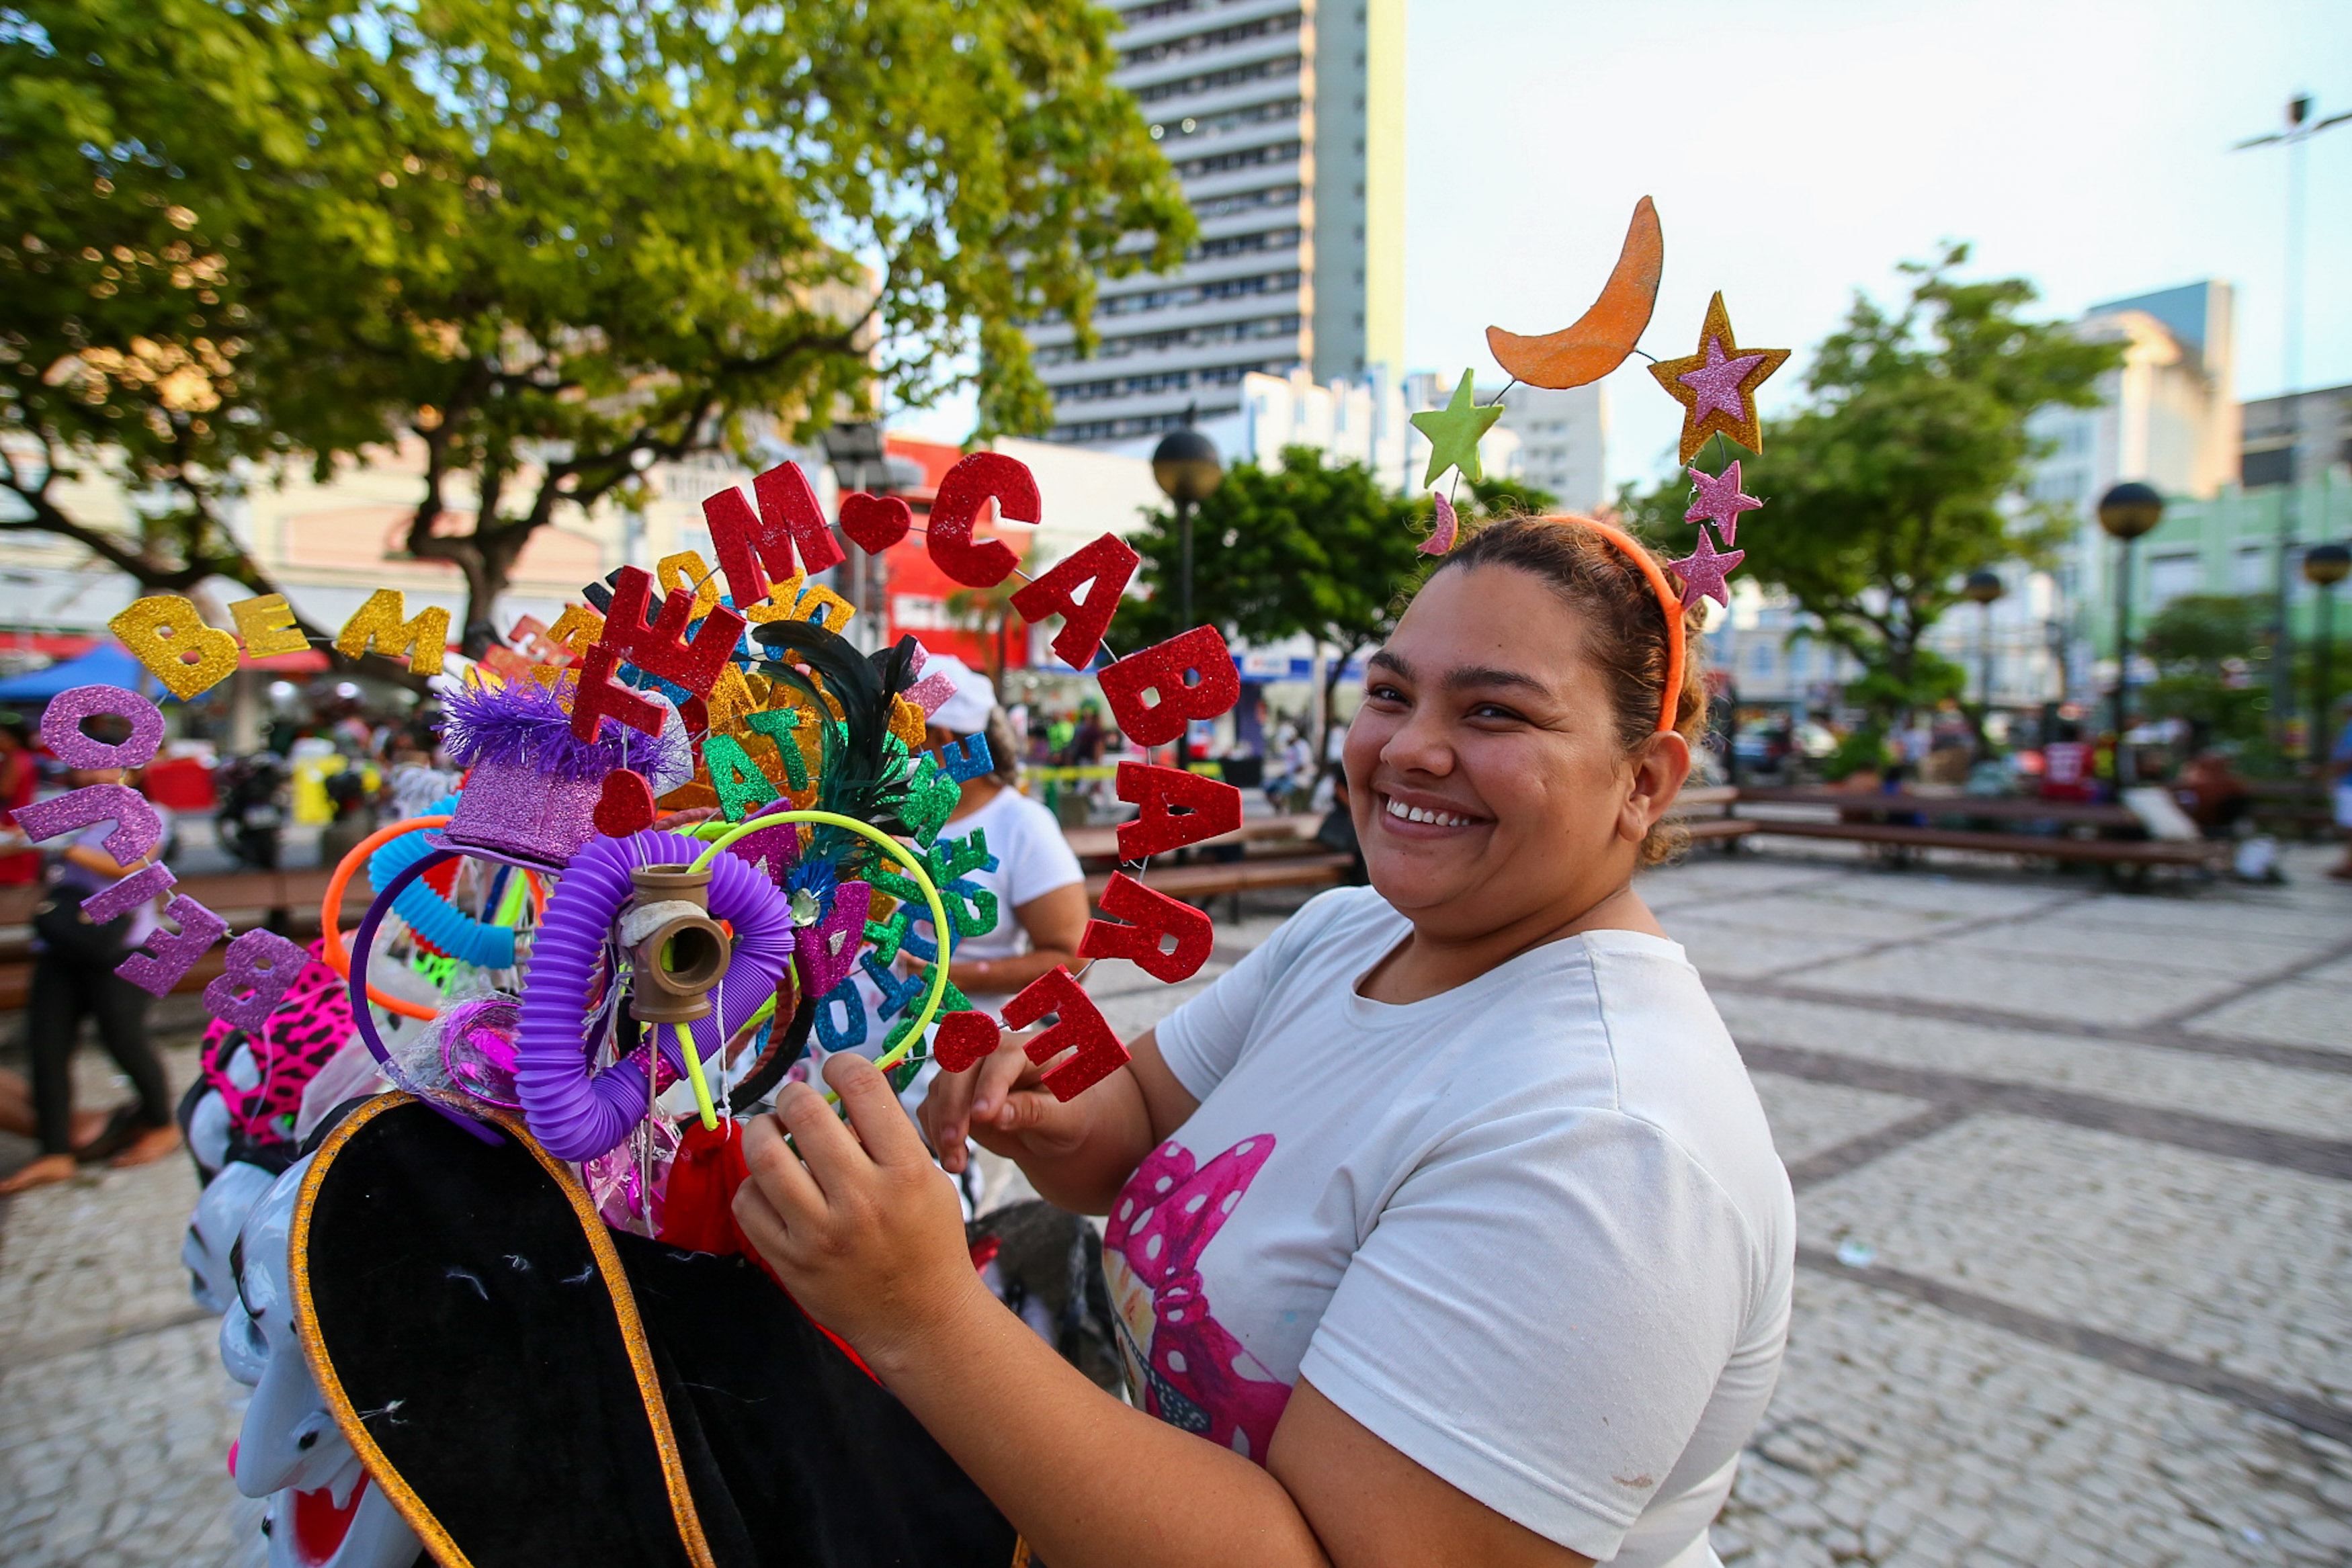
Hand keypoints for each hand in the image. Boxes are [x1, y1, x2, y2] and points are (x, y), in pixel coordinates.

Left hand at [733, 1053, 983, 1368]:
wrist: (921, 1319)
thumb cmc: (928, 1241)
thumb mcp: (929, 1180)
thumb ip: (887, 1138)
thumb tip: (836, 1095)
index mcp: (905, 1171)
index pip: (862, 1087)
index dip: (842, 1064)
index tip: (836, 1069)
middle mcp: (861, 1199)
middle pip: (803, 1111)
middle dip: (794, 1096)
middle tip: (797, 1103)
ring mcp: (819, 1234)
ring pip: (764, 1154)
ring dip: (763, 1131)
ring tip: (773, 1133)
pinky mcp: (789, 1262)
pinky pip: (747, 1203)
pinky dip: (754, 1184)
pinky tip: (772, 1185)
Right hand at [918, 1028, 1092, 1175]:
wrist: (1054, 1129)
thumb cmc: (1068, 1118)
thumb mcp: (1064, 1119)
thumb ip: (1034, 1111)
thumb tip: (997, 1114)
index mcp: (1033, 1048)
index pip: (1005, 1056)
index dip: (991, 1084)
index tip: (982, 1116)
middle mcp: (996, 1051)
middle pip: (962, 1065)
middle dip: (953, 1103)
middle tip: (954, 1141)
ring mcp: (971, 1070)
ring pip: (941, 1086)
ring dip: (941, 1124)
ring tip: (955, 1163)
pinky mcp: (954, 1092)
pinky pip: (932, 1105)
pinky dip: (933, 1131)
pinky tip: (951, 1157)